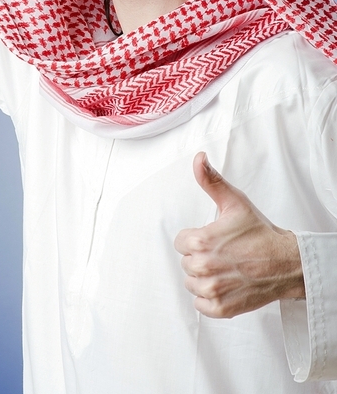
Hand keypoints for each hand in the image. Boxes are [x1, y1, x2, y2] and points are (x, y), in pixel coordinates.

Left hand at [174, 152, 304, 317]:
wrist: (286, 262)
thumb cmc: (260, 232)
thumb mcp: (234, 202)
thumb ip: (210, 180)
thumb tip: (198, 159)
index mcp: (201, 241)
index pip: (180, 242)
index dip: (196, 239)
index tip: (213, 239)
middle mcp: (204, 267)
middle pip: (186, 263)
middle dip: (201, 257)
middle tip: (223, 253)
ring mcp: (212, 290)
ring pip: (191, 284)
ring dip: (204, 278)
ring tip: (226, 268)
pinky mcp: (221, 308)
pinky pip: (200, 305)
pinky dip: (210, 298)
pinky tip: (226, 285)